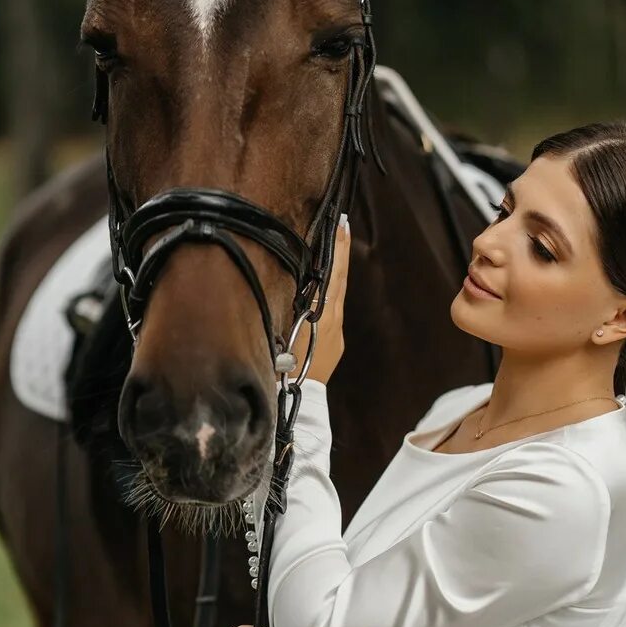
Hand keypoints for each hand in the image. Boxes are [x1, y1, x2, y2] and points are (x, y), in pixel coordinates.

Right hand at [289, 216, 350, 384]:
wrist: (300, 404)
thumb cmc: (283, 370)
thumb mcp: (282, 334)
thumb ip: (290, 307)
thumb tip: (296, 280)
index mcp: (323, 316)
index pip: (331, 274)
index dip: (336, 249)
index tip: (340, 224)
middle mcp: (334, 321)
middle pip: (339, 279)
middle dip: (341, 250)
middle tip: (343, 223)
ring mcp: (336, 333)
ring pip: (337, 293)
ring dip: (337, 268)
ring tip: (336, 244)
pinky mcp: (334, 343)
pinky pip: (334, 308)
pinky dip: (331, 289)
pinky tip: (325, 282)